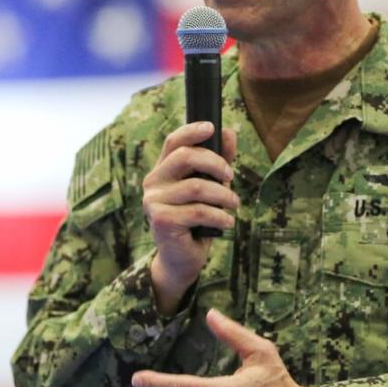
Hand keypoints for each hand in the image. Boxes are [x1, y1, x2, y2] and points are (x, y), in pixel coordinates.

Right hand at [142, 122, 238, 313]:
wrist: (182, 258)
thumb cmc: (196, 220)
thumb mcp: (210, 188)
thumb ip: (218, 162)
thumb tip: (229, 132)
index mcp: (162, 170)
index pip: (173, 141)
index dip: (192, 131)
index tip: (212, 127)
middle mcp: (153, 182)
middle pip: (186, 157)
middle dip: (216, 163)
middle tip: (231, 177)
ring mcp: (154, 201)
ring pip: (197, 187)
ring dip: (223, 195)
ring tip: (234, 204)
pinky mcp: (161, 220)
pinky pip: (198, 211)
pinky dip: (219, 216)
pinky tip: (228, 222)